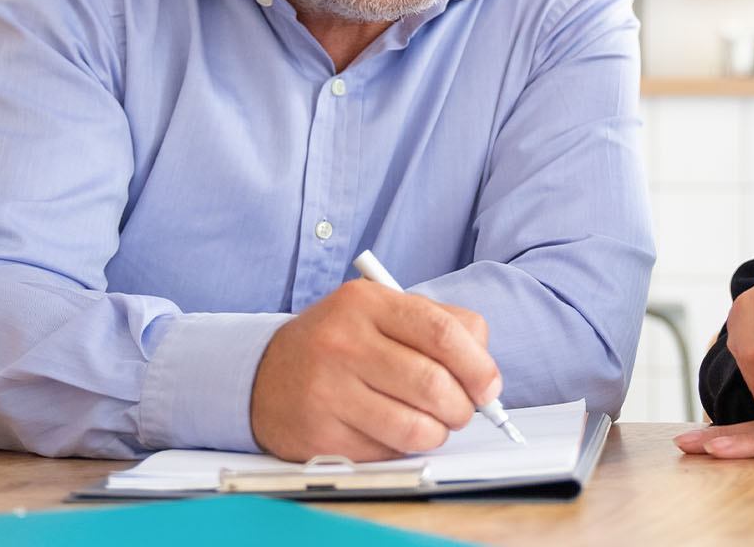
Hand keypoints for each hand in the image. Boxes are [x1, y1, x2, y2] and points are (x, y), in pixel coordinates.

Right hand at [249, 277, 500, 461]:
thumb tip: (486, 373)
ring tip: (433, 424)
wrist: (265, 375)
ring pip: (414, 426)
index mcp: (365, 303)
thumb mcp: (381, 313)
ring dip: (438, 432)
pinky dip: (404, 447)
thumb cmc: (340, 343)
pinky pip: (387, 451)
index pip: (442, 332)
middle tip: (462, 410)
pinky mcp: (319, 434)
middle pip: (433, 383)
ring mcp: (327, 390)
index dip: (478, 365)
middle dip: (462, 407)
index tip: (488, 386)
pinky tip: (391, 431)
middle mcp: (342, 342)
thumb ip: (440, 326)